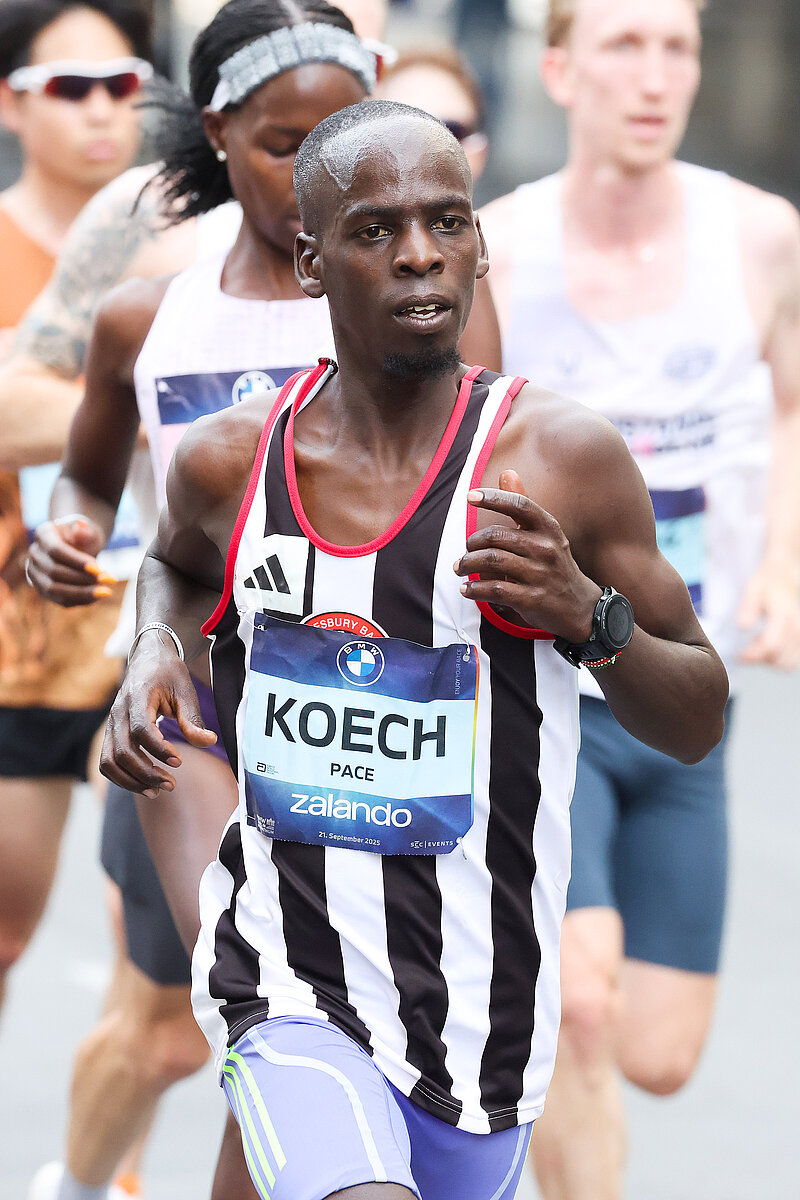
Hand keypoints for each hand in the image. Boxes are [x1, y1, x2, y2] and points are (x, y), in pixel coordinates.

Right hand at [26, 515, 116, 606]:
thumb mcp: (88, 530)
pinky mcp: (44, 590)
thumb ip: (85, 530)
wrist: (77, 547)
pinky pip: (61, 600)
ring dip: (82, 592)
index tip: (98, 568)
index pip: (56, 550)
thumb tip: (81, 527)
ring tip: (105, 591)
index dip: (76, 561)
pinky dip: (81, 599)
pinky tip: (99, 595)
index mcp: (43, 534)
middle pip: (54, 572)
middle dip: (82, 578)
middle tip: (108, 579)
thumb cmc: (84, 537)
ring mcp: (36, 574)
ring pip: (54, 590)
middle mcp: (35, 555)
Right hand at [100, 632, 217, 796]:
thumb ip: (193, 719)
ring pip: (110, 761)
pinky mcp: (110, 734)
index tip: (179, 761)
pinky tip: (145, 785)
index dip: (158, 749)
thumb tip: (209, 742)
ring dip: (132, 781)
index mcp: (137, 697)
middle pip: (123, 751)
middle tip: (172, 784)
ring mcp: (111, 724)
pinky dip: (123, 778)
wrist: (148, 659)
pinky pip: (108, 762)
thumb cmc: (169, 674)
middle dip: (146, 773)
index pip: (140, 729)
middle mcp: (118, 712)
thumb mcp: (186, 690)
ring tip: (158, 791)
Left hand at [455, 469, 601, 640]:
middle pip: (496, 536)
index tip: (470, 496)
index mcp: (548, 528)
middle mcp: (546, 548)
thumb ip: (523, 504)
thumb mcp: (546, 533)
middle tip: (466, 550)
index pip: (520, 505)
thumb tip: (507, 472)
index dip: (493, 498)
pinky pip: (495, 589)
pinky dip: (475, 589)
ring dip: (468, 564)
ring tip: (460, 567)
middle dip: (472, 542)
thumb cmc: (554, 565)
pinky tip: (467, 589)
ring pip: (492, 561)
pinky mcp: (532, 599)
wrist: (580, 606)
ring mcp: (540, 574)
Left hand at [738, 564, 799, 668]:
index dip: (753, 654)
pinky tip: (768, 650)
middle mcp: (796, 627)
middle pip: (779, 657)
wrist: (784, 578)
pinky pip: (792, 661)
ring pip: (787, 663)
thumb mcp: (752, 591)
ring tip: (757, 646)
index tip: (739, 655)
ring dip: (769, 661)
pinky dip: (779, 661)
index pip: (771, 644)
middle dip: (759, 659)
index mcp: (783, 615)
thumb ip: (748, 608)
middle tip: (746, 649)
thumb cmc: (766, 585)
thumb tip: (743, 626)